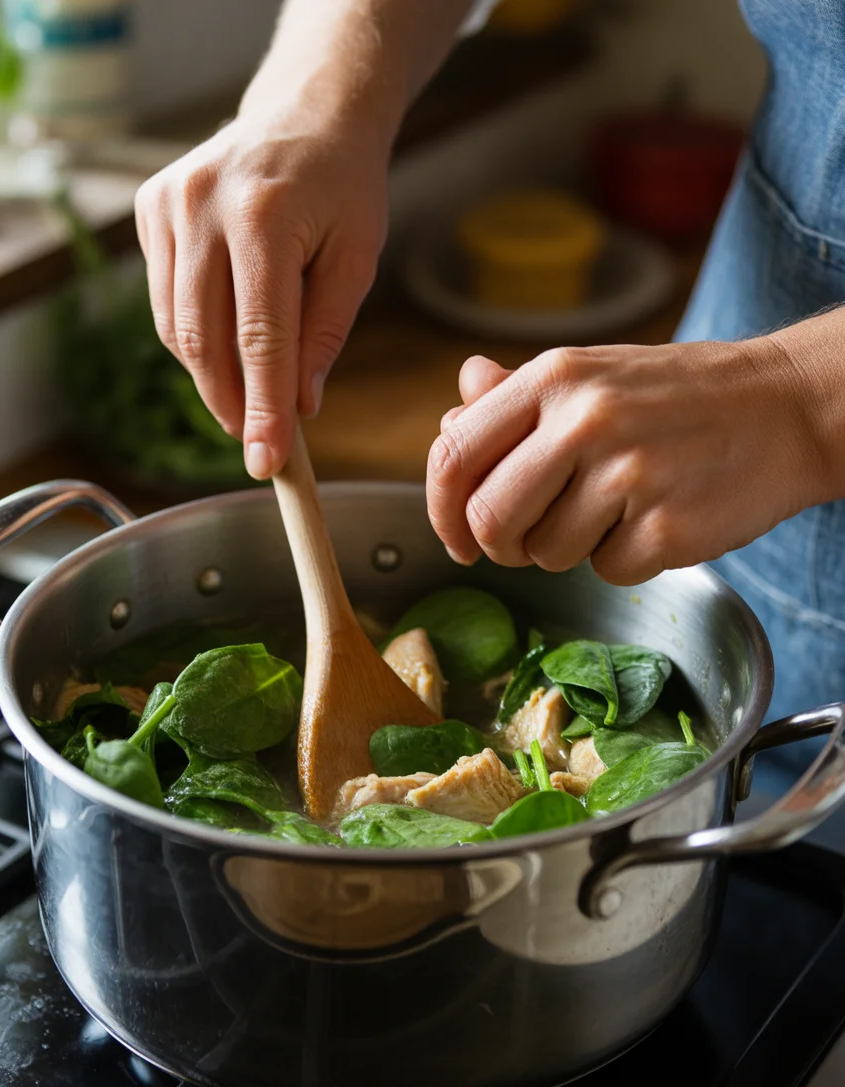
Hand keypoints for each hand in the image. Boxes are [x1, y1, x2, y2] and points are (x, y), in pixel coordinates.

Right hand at [135, 105, 388, 478]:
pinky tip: (226, 342)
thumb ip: (324, 335)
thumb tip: (297, 409)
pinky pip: (165, 300)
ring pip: (177, 328)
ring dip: (211, 377)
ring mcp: (167, 204)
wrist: (306, 113)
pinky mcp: (150, 209)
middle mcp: (203, 206)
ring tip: (248, 395)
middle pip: (205, 339)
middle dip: (231, 404)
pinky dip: (194, 337)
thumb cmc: (344, 187)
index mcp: (264, 217)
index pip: (259, 338)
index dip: (262, 409)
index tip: (268, 464)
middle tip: (256, 443)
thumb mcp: (356, 259)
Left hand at [427, 338, 820, 584]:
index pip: (453, 454)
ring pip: (546, 555)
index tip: (455, 536)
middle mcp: (585, 420)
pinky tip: (653, 521)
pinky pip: (607, 572)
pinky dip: (623, 561)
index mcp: (554, 378)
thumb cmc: (678, 396)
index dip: (440, 508)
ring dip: (569, 550)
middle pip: (490, 521)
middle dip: (502, 546)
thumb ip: (514, 398)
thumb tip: (450, 414)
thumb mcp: (591, 374)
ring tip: (614, 510)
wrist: (786, 408)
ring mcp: (629, 474)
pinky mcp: (668, 527)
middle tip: (533, 538)